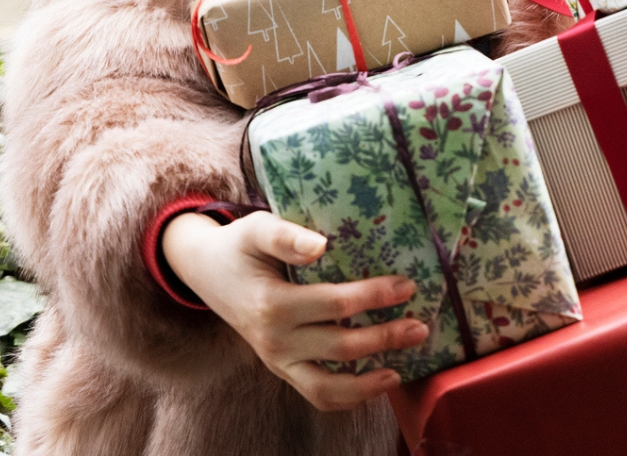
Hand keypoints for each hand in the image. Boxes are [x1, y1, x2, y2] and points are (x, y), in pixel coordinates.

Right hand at [162, 211, 426, 410]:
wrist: (206, 273)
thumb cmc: (239, 247)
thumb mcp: (256, 230)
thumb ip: (287, 236)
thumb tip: (322, 246)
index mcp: (273, 304)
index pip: (336, 304)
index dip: (375, 296)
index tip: (407, 286)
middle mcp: (274, 340)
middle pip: (340, 346)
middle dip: (385, 338)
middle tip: (421, 327)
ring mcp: (276, 361)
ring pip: (326, 388)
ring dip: (368, 384)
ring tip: (401, 372)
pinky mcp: (280, 370)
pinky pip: (315, 394)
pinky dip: (347, 397)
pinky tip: (376, 384)